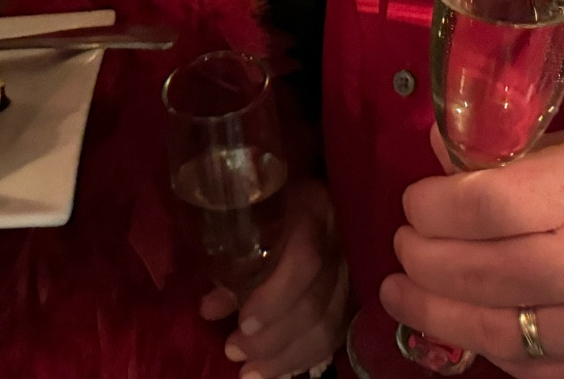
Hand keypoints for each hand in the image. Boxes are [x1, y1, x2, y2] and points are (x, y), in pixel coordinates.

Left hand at [199, 176, 349, 378]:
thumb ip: (233, 266)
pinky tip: (278, 370)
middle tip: (234, 352)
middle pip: (315, 303)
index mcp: (314, 211)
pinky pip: (335, 335)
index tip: (243, 324)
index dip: (274, 298)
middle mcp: (340, 243)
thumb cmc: (275, 206)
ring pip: (328, 326)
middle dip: (272, 337)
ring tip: (250, 373)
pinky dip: (305, 357)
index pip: (304, 262)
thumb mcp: (252, 223)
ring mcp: (353, 272)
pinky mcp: (355, 296)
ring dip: (286, 357)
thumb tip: (208, 310)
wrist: (317, 202)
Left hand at [383, 120, 563, 377]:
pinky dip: (478, 342)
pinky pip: (519, 366)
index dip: (432, 205)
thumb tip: (436, 146)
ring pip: (489, 328)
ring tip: (402, 288)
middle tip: (406, 244)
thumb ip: (514, 148)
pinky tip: (453, 319)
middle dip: (421, 257)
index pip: (484, 203)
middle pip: (475, 270)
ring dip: (430, 309)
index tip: (416, 202)